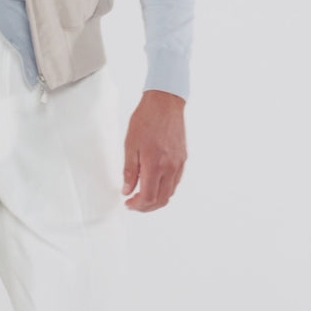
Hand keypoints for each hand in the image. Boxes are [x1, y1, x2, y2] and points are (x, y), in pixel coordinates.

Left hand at [122, 90, 186, 211]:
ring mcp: (179, 164)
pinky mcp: (183, 159)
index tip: (128, 203)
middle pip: (161, 200)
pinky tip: (154, 184)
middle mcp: (170, 168)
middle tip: (134, 204)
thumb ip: (130, 170)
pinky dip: (165, 189)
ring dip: (156, 200)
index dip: (137, 205)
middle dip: (146, 207)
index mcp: (154, 165)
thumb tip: (127, 190)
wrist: (165, 103)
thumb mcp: (130, 145)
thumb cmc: (145, 120)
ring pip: (170, 193)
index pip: (148, 197)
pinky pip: (176, 182)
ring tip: (142, 196)